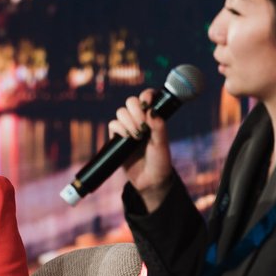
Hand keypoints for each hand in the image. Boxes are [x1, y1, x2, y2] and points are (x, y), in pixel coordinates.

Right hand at [108, 89, 173, 211]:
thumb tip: (151, 110)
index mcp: (152, 117)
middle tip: (143, 125)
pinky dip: (119, 128)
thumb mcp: (162, 144)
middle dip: (136, 110)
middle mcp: (139, 120)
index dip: (146, 95)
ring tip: (137, 136)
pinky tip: (128, 138)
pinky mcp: (117, 138)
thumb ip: (158, 126)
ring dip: (128, 121)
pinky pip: (113, 125)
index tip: (148, 102)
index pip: (147, 97)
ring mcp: (127, 128)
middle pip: (131, 102)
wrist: (150, 180)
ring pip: (121, 112)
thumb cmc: (160, 161)